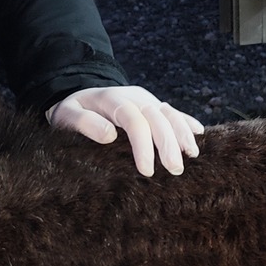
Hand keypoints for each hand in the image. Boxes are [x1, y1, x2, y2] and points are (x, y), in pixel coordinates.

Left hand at [48, 86, 205, 176]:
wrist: (78, 95)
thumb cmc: (71, 111)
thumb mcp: (66, 115)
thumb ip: (84, 123)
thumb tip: (109, 135)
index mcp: (112, 99)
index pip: (134, 121)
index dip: (143, 146)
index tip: (147, 171)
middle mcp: (134, 97)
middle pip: (157, 118)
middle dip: (169, 143)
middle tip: (175, 170)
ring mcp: (146, 100)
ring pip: (170, 113)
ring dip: (183, 134)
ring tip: (193, 155)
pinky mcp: (153, 105)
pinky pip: (174, 112)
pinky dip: (187, 122)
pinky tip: (199, 134)